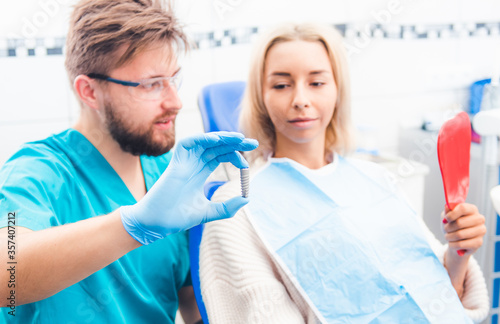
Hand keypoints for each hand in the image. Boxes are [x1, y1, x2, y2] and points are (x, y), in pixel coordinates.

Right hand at [120, 132, 258, 244]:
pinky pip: (189, 143)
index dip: (235, 156)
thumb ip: (227, 207)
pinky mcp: (175, 162)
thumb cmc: (177, 217)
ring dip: (222, 137)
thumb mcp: (208, 212)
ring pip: (205, 141)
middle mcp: (193, 164)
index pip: (221, 156)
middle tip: (252, 142)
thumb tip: (246, 199)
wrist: (156, 223)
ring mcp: (184, 162)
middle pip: (216, 146)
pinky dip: (203, 139)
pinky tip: (218, 140)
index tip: (247, 165)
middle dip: (234, 143)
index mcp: (200, 173)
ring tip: (239, 138)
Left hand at [442, 203, 485, 256]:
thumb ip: (447, 211)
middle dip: (448, 228)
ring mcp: (481, 230)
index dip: (451, 214)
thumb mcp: (447, 217)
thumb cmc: (452, 225)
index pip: (462, 208)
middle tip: (446, 229)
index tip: (446, 219)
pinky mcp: (479, 242)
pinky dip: (452, 244)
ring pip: (459, 235)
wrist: (455, 240)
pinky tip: (452, 243)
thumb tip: (447, 206)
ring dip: (449, 237)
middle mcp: (479, 219)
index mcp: (472, 209)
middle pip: (459, 223)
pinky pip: (461, 244)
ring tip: (447, 236)